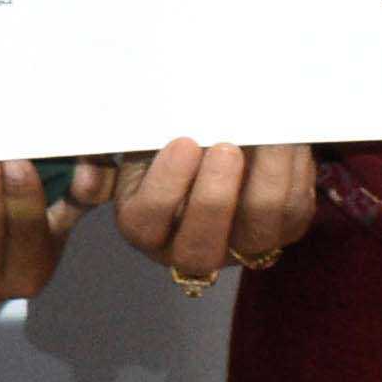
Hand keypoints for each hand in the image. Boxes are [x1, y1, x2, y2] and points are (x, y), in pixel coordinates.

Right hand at [103, 138, 317, 280]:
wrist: (218, 133)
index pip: (147, 221)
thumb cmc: (166, 139)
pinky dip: (295, 174)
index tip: (182, 141)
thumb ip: (103, 158)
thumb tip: (85, 178)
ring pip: (258, 233)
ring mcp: (240, 247)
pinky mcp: (282, 233)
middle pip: (201, 246)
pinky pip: (294, 214)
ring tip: (269, 136)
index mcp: (146, 226)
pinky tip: (291, 138)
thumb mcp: (132, 144)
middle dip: (214, 197)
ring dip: (266, 181)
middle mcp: (190, 248)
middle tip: (224, 147)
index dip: (165, 186)